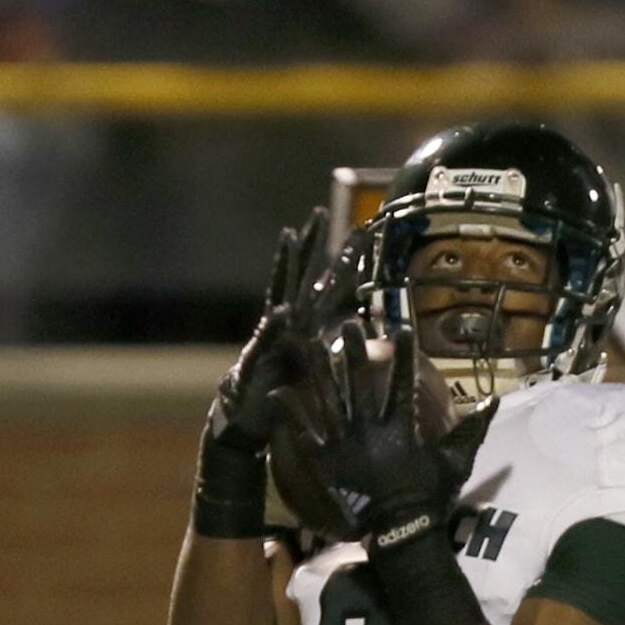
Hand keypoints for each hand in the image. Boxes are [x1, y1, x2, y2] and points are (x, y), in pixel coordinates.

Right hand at [207, 208, 367, 455]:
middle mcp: (290, 320)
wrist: (252, 413)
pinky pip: (268, 337)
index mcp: (308, 322)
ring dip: (285, 264)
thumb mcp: (322, 368)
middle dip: (312, 244)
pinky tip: (282, 310)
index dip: (345, 260)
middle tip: (320, 211)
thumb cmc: (287, 389)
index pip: (330, 285)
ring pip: (282, 291)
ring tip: (289, 236)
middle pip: (305, 275)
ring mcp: (274, 332)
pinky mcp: (260, 355)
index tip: (362, 233)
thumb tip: (373, 340)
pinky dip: (275, 324)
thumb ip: (341, 350)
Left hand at [279, 322, 496, 545]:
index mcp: (400, 427)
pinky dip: (291, 415)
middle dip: (354, 351)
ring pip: (328, 399)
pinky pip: (304, 434)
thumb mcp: (457, 462)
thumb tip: (494, 403)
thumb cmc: (429, 497)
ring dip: (319, 370)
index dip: (403, 355)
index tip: (402, 328)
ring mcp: (344, 443)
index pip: (403, 382)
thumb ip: (471, 430)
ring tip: (310, 343)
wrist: (400, 530)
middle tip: (348, 324)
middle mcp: (369, 428)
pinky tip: (277, 394)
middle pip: (359, 382)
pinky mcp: (325, 460)